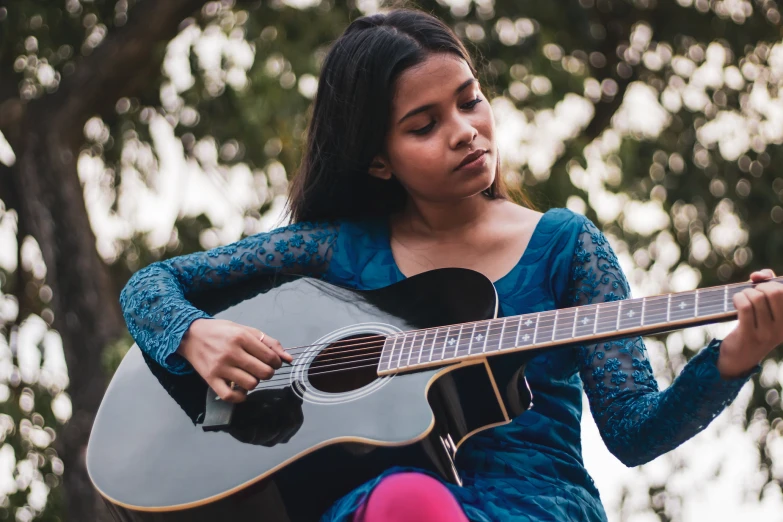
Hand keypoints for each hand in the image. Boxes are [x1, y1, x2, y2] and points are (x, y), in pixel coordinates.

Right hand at [177, 318, 292, 402]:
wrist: (189, 335)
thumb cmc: (220, 331)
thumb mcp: (245, 329)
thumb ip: (269, 343)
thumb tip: (289, 359)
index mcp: (241, 337)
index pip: (270, 357)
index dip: (276, 362)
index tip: (271, 362)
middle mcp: (231, 352)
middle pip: (263, 372)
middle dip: (268, 373)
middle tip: (262, 369)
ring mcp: (220, 367)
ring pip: (250, 385)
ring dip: (254, 383)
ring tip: (249, 375)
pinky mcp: (210, 379)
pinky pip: (230, 396)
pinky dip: (240, 397)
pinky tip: (240, 389)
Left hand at [718, 269, 782, 377]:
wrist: (739, 358)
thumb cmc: (753, 326)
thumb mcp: (765, 310)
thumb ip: (767, 286)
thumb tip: (759, 275)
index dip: (774, 281)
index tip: (762, 281)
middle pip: (775, 292)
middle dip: (760, 286)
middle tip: (752, 293)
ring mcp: (767, 334)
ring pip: (757, 297)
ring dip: (745, 292)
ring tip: (742, 298)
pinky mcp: (750, 336)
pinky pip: (745, 306)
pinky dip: (738, 298)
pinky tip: (735, 301)